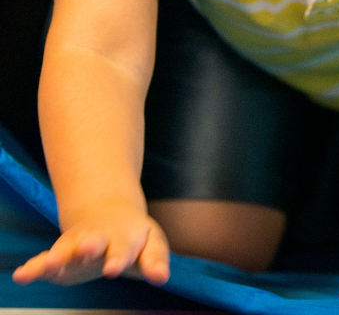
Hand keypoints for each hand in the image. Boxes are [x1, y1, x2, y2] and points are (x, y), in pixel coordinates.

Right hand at [12, 205, 169, 286]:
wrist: (109, 215)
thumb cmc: (134, 238)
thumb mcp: (150, 245)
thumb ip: (155, 261)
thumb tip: (162, 278)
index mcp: (125, 236)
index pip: (125, 248)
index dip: (119, 257)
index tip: (113, 268)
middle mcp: (100, 238)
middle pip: (96, 241)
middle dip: (90, 246)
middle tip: (87, 249)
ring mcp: (77, 244)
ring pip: (67, 247)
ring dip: (59, 254)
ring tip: (50, 263)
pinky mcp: (60, 255)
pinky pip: (43, 260)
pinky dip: (33, 267)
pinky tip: (22, 275)